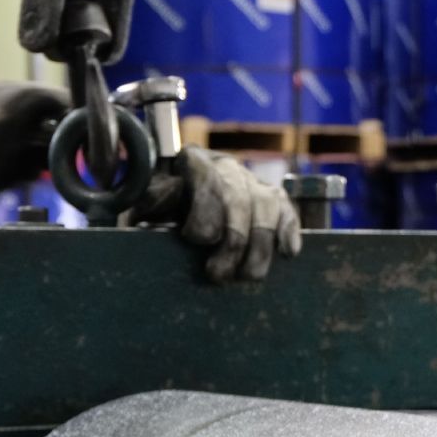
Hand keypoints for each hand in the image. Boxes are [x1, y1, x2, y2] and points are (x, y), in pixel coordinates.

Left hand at [134, 146, 300, 281]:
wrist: (174, 214)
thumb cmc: (159, 214)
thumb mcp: (146, 206)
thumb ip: (154, 200)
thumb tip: (172, 194)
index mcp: (193, 161)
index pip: (208, 180)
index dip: (206, 212)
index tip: (194, 240)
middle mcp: (226, 166)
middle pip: (240, 197)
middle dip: (234, 240)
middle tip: (219, 275)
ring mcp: (252, 182)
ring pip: (267, 205)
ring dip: (261, 245)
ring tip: (249, 275)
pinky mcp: (273, 199)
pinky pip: (287, 209)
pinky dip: (289, 230)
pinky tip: (288, 252)